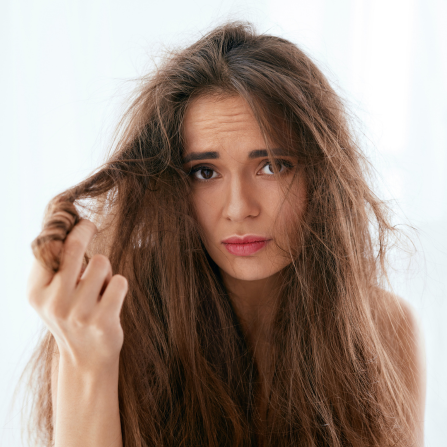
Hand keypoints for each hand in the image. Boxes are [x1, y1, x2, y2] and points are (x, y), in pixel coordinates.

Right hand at [27, 219, 127, 370]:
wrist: (86, 359)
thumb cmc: (71, 315)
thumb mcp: (51, 294)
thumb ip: (54, 265)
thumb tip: (67, 224)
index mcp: (36, 292)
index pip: (49, 247)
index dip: (66, 228)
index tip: (78, 221)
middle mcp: (54, 302)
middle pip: (74, 247)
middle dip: (85, 229)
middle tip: (90, 225)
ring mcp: (79, 313)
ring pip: (101, 262)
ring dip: (105, 270)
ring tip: (99, 288)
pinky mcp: (103, 321)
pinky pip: (119, 281)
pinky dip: (118, 285)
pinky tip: (111, 301)